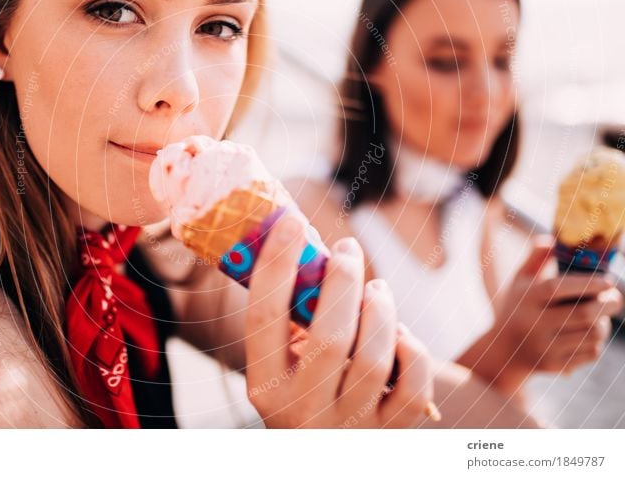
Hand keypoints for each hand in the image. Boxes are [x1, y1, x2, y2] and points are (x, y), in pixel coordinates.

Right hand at [244, 212, 434, 427]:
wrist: (321, 456)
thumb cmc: (304, 390)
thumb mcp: (282, 364)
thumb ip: (291, 319)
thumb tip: (309, 245)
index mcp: (265, 385)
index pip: (264, 317)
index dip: (277, 264)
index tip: (292, 222)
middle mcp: (300, 410)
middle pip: (329, 336)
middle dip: (343, 280)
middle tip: (348, 249)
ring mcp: (346, 425)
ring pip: (374, 358)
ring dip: (381, 310)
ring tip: (377, 289)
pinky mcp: (387, 434)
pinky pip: (412, 386)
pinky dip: (413, 350)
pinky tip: (401, 335)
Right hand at [493, 239, 622, 376]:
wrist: (504, 351)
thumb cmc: (518, 307)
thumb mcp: (520, 281)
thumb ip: (536, 257)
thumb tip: (553, 239)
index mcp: (525, 298)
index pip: (558, 288)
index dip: (587, 283)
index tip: (609, 281)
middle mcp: (532, 323)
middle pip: (583, 314)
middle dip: (608, 305)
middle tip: (616, 299)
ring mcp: (543, 347)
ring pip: (591, 335)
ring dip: (604, 324)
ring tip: (601, 317)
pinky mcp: (553, 365)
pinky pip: (590, 353)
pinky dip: (597, 342)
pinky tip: (590, 335)